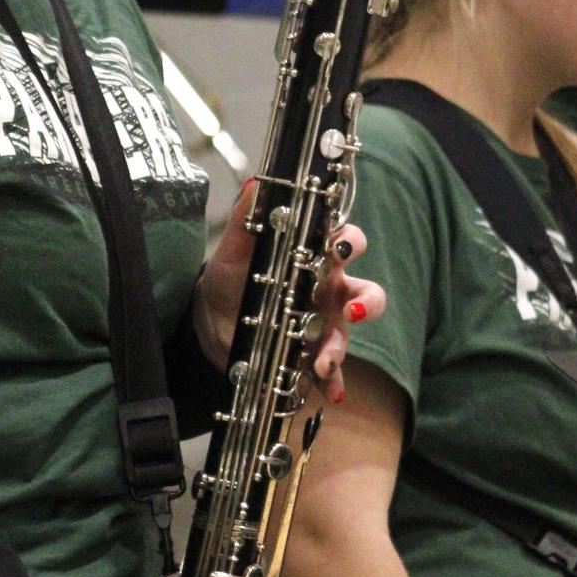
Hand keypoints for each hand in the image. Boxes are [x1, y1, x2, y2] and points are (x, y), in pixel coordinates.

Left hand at [190, 186, 384, 400]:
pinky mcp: (310, 353)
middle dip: (366, 303)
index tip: (340, 248)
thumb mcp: (235, 249)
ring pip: (348, 334)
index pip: (347, 243)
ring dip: (340, 347)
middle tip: (352, 311)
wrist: (210, 320)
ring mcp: (323, 324)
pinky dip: (333, 381)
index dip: (350, 244)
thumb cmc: (232, 276)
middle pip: (366, 293)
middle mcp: (329, 290)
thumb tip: (256, 184)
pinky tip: (330, 391)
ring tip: (324, 362)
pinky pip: (331, 369)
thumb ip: (247, 218)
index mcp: (316, 257)